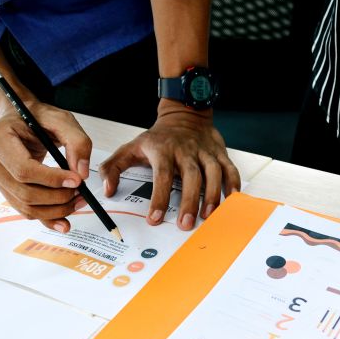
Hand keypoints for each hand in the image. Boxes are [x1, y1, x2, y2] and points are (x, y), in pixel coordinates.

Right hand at [0, 100, 91, 232]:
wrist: (17, 117)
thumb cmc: (37, 117)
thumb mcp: (61, 120)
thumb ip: (77, 142)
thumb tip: (81, 173)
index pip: (24, 169)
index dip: (52, 179)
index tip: (76, 181)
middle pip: (24, 192)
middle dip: (57, 198)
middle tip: (81, 193)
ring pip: (25, 205)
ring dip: (55, 210)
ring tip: (78, 201)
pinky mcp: (3, 188)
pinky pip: (24, 209)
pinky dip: (46, 218)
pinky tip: (64, 221)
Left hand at [100, 100, 240, 230]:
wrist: (183, 114)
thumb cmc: (158, 138)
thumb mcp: (130, 148)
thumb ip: (113, 168)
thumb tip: (107, 190)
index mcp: (162, 150)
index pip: (161, 175)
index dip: (159, 198)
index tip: (155, 218)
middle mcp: (185, 150)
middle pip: (190, 176)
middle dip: (189, 201)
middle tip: (186, 224)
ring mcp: (204, 151)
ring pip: (212, 172)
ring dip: (212, 195)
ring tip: (208, 216)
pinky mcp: (219, 152)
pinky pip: (229, 167)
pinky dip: (232, 183)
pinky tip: (231, 199)